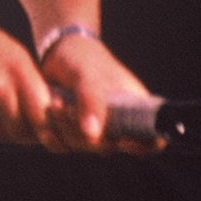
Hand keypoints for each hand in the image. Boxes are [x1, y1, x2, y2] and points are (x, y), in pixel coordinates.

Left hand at [39, 33, 161, 153]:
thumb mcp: (87, 75)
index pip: (152, 140)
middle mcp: (119, 123)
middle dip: (86, 130)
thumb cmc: (82, 59)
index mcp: (136, 108)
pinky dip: (54, 132)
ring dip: (66, 128)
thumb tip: (94, 136)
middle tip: (66, 106)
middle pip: (110, 147)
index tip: (122, 140)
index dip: (142, 146)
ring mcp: (97, 130)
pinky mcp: (75, 133)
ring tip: (54, 103)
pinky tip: (49, 112)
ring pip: (85, 147)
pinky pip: (65, 146)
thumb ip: (92, 101)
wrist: (59, 53)